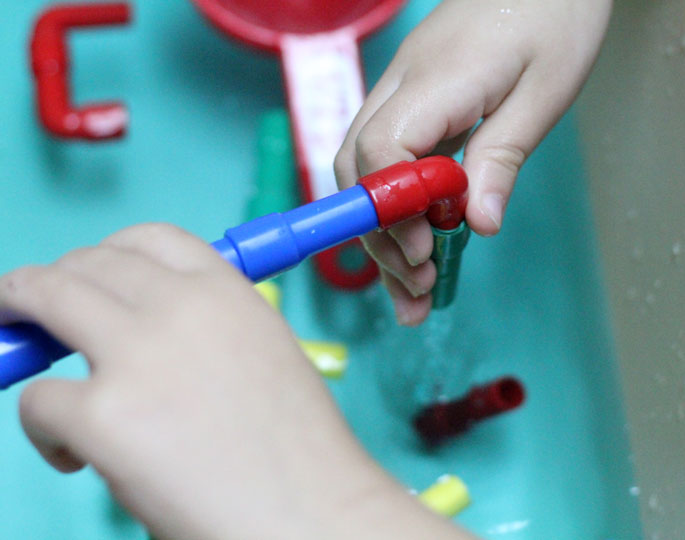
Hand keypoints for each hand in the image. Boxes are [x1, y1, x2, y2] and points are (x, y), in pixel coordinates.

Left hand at [0, 224, 476, 539]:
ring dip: (23, 323)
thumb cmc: (298, 448)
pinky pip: (38, 400)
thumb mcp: (265, 353)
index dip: (108, 253)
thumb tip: (138, 329)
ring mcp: (139, 356)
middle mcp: (181, 306)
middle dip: (49, 284)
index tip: (89, 275)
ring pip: (43, 299)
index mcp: (228, 291)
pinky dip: (43, 427)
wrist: (313, 512)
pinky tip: (77, 454)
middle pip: (85, 264)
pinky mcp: (104, 417)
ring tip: (32, 357)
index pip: (149, 238)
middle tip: (36, 314)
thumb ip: (207, 326)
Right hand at [335, 0, 611, 324]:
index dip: (392, 209)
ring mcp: (396, 95)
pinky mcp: (406, 106)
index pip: (382, 149)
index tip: (422, 251)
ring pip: (362, 174)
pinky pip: (384, 163)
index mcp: (434, 81)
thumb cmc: (551, 16)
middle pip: (358, 171)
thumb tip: (478, 224)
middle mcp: (399, 88)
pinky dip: (392, 210)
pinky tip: (410, 246)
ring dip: (382, 235)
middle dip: (381, 236)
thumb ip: (503, 157)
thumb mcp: (544, 90)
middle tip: (419, 285)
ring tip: (413, 289)